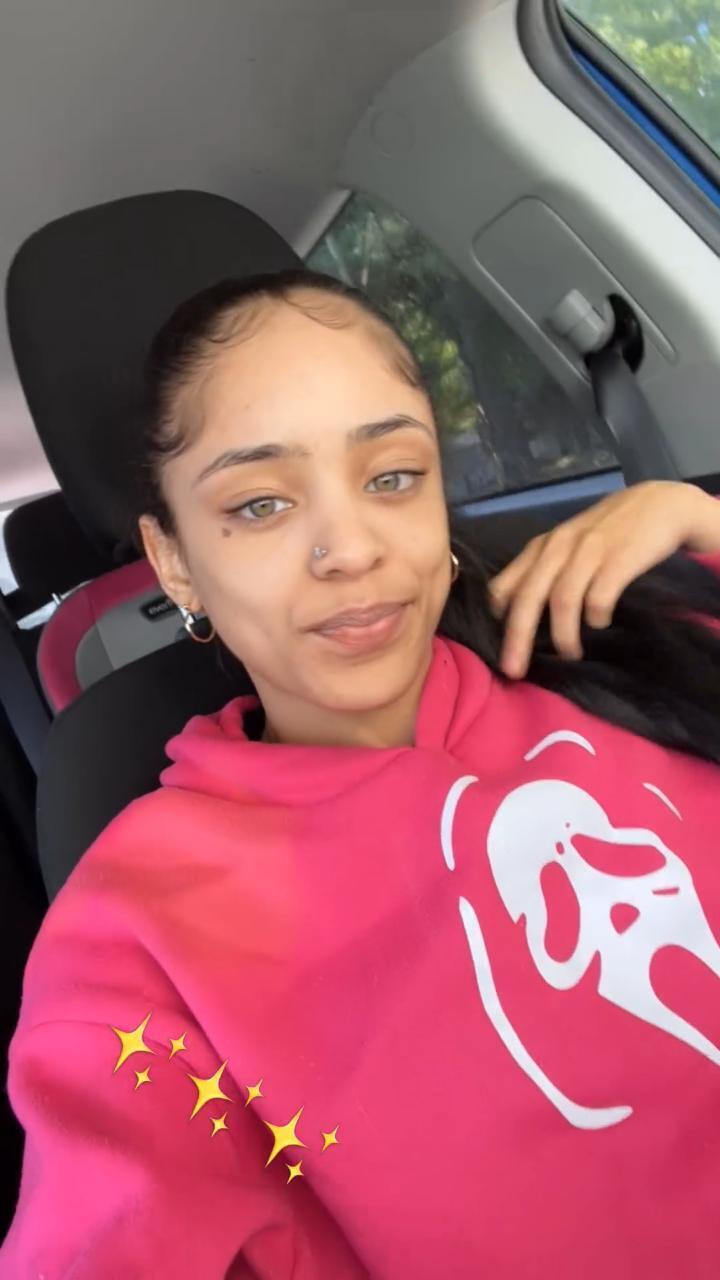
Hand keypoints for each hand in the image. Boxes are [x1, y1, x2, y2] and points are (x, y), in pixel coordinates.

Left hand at [486, 481, 719, 679]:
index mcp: (542, 547)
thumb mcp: (569, 544)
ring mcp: (588, 551)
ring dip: (563, 634)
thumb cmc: (611, 530)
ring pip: (562, 600)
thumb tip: (519, 611)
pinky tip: (601, 623)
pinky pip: (599, 595)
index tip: (502, 645)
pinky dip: (596, 616)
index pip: (505, 584)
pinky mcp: (619, 557)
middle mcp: (559, 547)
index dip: (500, 618)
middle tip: (515, 671)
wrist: (661, 504)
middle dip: (518, 638)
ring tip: (570, 654)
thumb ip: (545, 570)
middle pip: (528, 597)